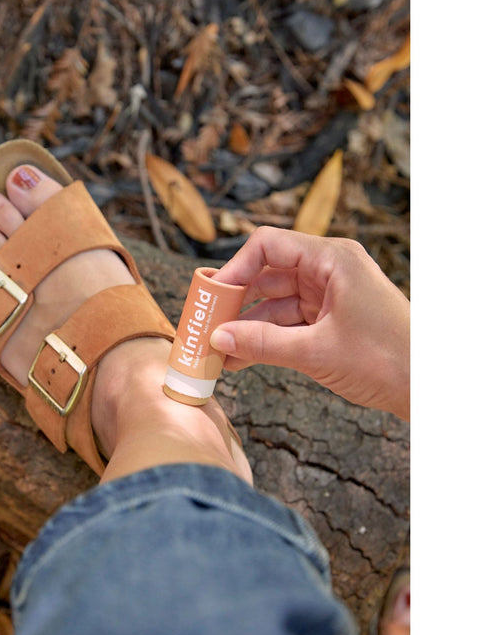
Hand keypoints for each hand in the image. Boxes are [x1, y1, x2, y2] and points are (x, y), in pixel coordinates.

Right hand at [210, 226, 409, 420]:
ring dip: (246, 326)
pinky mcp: (328, 319)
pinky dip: (264, 338)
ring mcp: (328, 295)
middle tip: (205, 325)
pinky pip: (286, 322)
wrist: (428, 389)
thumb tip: (217, 340)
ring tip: (217, 350)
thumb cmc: (387, 360)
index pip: (268, 246)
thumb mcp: (316, 351)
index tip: (210, 296)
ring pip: (273, 302)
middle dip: (234, 301)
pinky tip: (239, 358)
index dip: (234, 268)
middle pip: (266, 274)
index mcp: (331, 259)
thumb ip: (263, 344)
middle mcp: (328, 270)